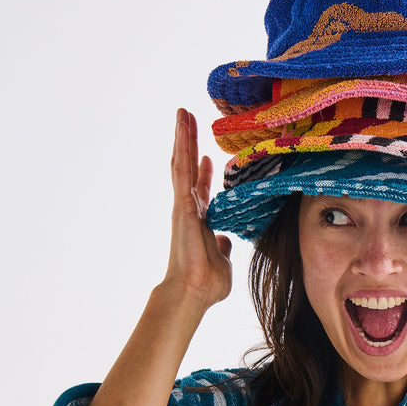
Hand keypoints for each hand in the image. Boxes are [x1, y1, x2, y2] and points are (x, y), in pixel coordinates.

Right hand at [165, 108, 231, 308]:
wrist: (193, 292)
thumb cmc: (207, 283)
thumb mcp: (223, 260)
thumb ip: (223, 248)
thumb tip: (225, 241)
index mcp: (201, 221)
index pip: (201, 190)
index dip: (204, 173)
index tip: (208, 156)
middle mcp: (190, 210)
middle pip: (188, 169)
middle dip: (189, 144)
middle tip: (189, 119)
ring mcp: (184, 205)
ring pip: (182, 163)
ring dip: (183, 137)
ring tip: (183, 113)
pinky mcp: (182, 204)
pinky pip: (181, 169)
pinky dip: (182, 146)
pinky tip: (183, 127)